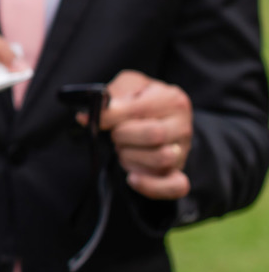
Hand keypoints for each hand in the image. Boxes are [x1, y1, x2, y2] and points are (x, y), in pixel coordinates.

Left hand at [96, 70, 192, 199]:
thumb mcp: (128, 85)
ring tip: (124, 149)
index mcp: (171, 99)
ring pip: (161, 160)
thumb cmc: (140, 99)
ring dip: (131, 156)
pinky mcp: (177, 172)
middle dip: (123, 136)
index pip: (138, 110)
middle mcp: (182, 126)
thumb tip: (90, 114)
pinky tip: (132, 178)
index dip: (109, 117)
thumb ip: (112, 95)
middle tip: (115, 134)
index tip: (89, 118)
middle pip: (154, 135)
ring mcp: (182, 151)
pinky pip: (175, 186)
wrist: (160, 116)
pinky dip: (151, 186)